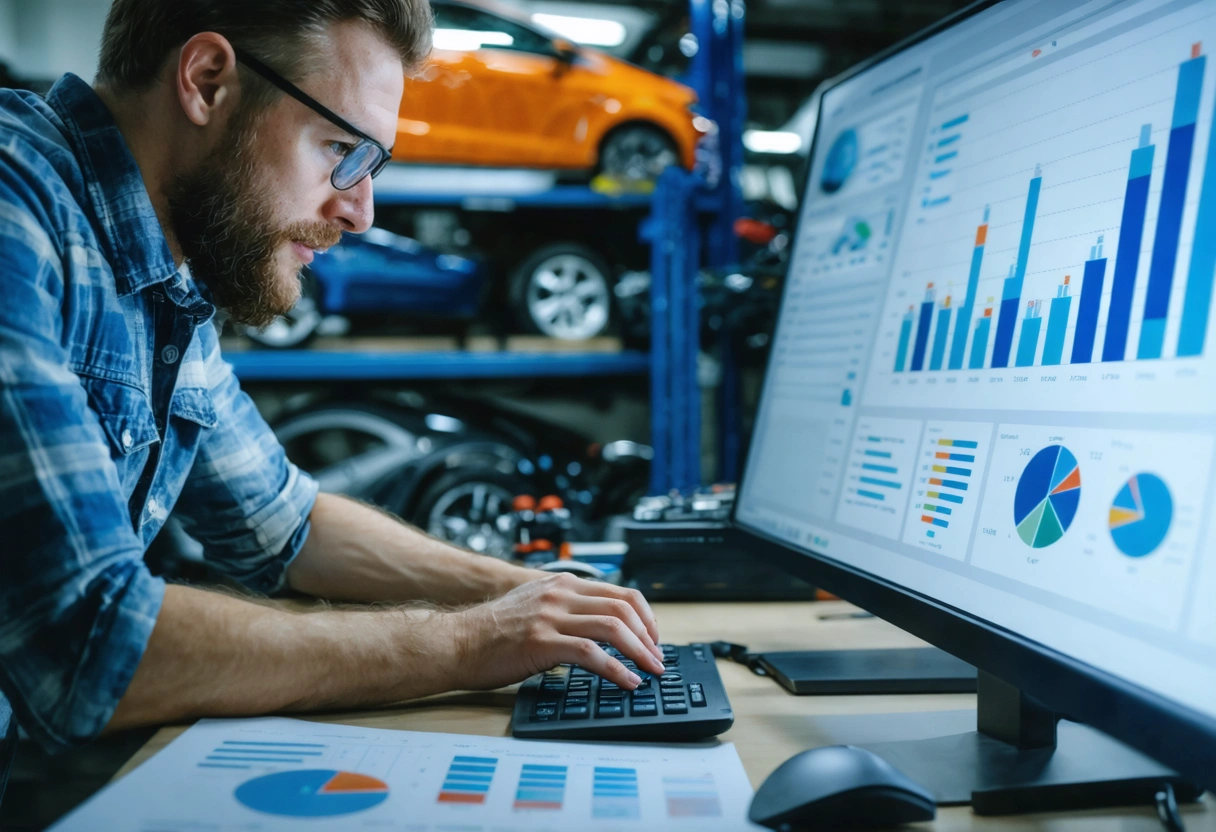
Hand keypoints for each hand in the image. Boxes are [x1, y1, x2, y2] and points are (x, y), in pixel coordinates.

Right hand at [450, 573, 665, 690]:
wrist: (458, 642)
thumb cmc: (492, 631)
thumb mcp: (534, 604)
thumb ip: (565, 608)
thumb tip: (599, 625)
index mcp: (562, 584)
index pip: (620, 592)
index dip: (645, 616)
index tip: (654, 638)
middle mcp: (559, 594)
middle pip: (622, 607)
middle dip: (648, 636)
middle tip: (658, 659)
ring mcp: (550, 616)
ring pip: (612, 626)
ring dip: (639, 651)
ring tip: (651, 671)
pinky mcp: (541, 641)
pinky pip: (590, 653)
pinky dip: (615, 669)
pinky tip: (627, 681)